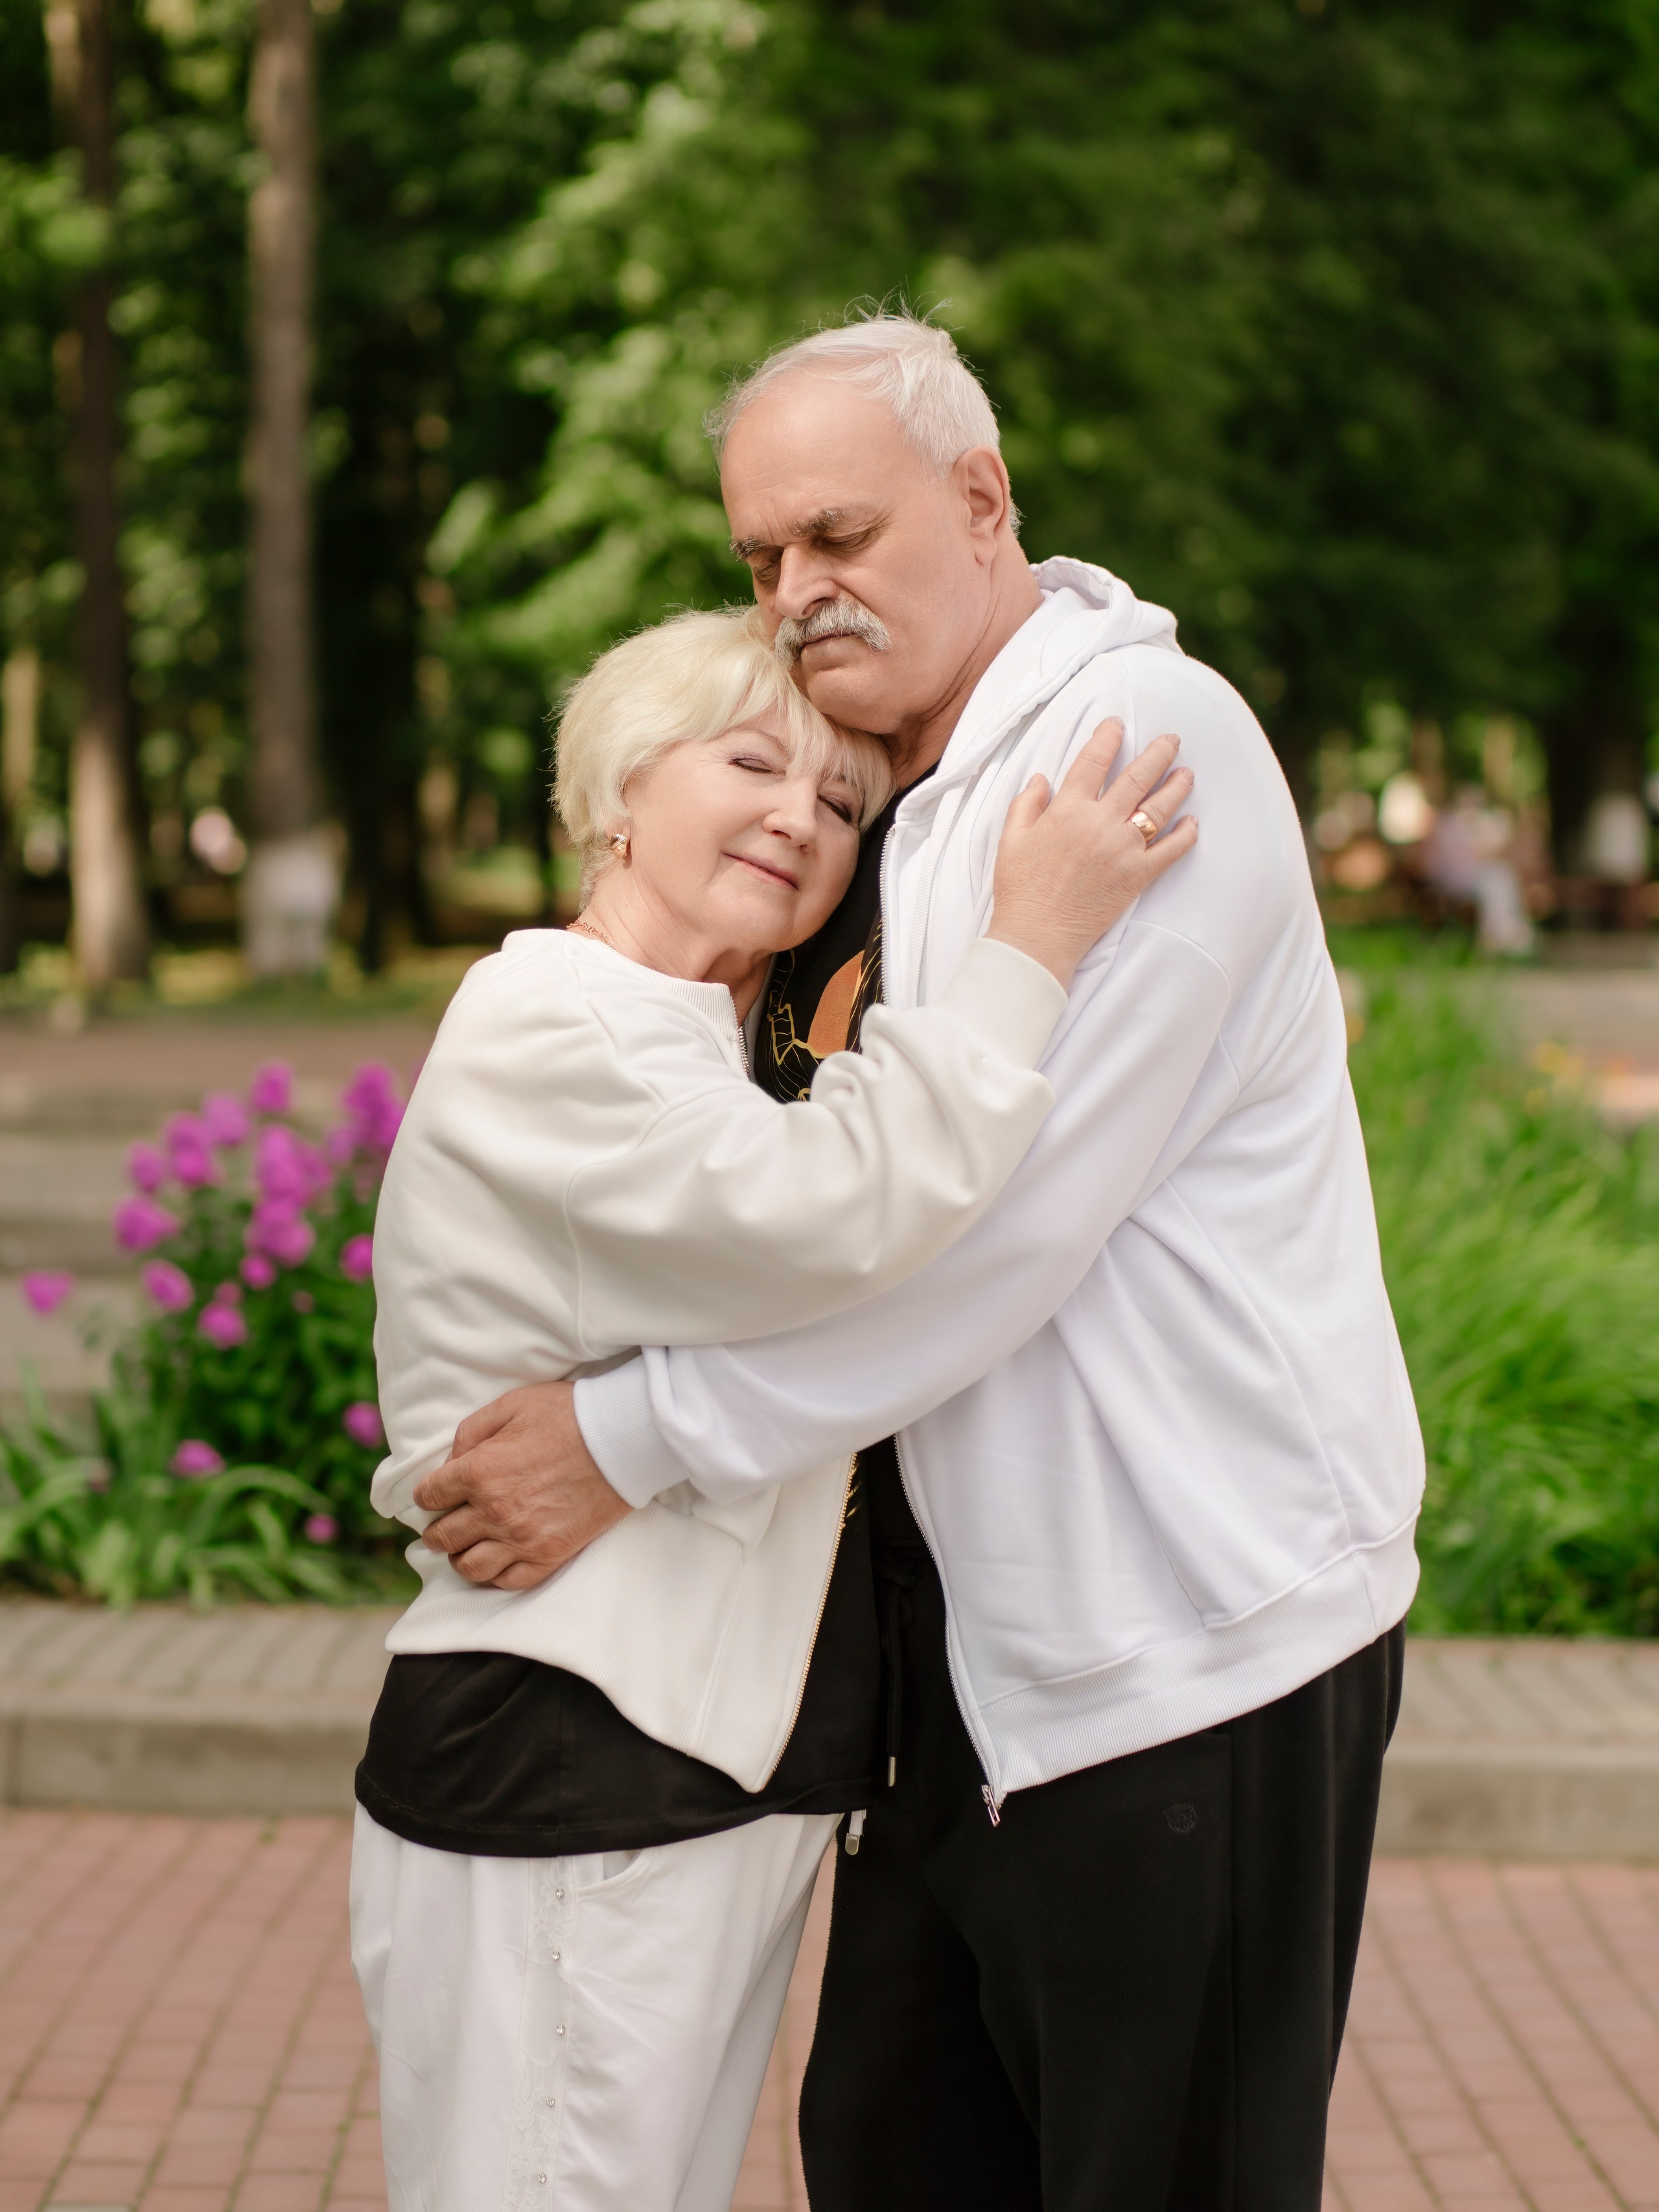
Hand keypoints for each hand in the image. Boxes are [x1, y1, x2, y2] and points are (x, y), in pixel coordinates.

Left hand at [412, 1381, 632, 1590]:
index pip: (429, 1496)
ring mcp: (523, 1538)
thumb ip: (470, 1433)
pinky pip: (508, 1580)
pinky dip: (494, 1574)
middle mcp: (495, 1510)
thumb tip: (450, 1464)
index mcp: (480, 1471)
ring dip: (460, 1556)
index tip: (435, 1494)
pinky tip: (496, 1560)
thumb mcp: (510, 1405)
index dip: (428, 1494)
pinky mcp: (550, 1554)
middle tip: (444, 1523)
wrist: (622, 1438)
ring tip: (467, 1545)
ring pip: (469, 1566)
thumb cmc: (567, 1415)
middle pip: (442, 1536)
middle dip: (436, 1529)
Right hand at [986, 721, 1196, 989]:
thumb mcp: (1011, 839)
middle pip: (1137, 776)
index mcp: (1067, 809)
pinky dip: (1185, 834)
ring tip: (1187, 773)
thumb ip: (1027, 803)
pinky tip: (1192, 822)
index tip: (1117, 724)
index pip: (1094, 760)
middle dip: (1158, 753)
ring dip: (1177, 786)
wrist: (1038, 935)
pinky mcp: (1138, 876)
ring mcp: (1123, 849)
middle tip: (1172, 740)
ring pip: (1159, 807)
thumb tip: (1042, 778)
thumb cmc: (1020, 888)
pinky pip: (1171, 850)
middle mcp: (1100, 823)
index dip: (1108, 737)